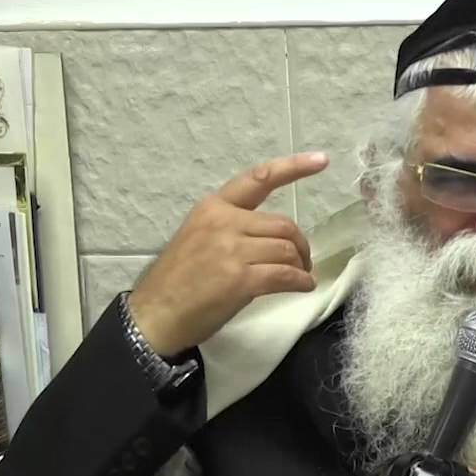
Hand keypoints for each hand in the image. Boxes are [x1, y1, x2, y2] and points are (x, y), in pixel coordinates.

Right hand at [127, 152, 328, 357]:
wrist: (154, 315)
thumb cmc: (176, 281)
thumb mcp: (197, 238)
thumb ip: (231, 228)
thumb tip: (270, 238)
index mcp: (213, 207)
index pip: (258, 179)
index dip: (293, 168)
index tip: (321, 159)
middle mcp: (223, 221)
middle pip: (283, 224)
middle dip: (300, 244)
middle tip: (302, 262)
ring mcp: (232, 250)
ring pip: (287, 249)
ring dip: (301, 265)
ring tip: (300, 277)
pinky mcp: (240, 279)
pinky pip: (285, 275)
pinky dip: (300, 281)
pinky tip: (302, 286)